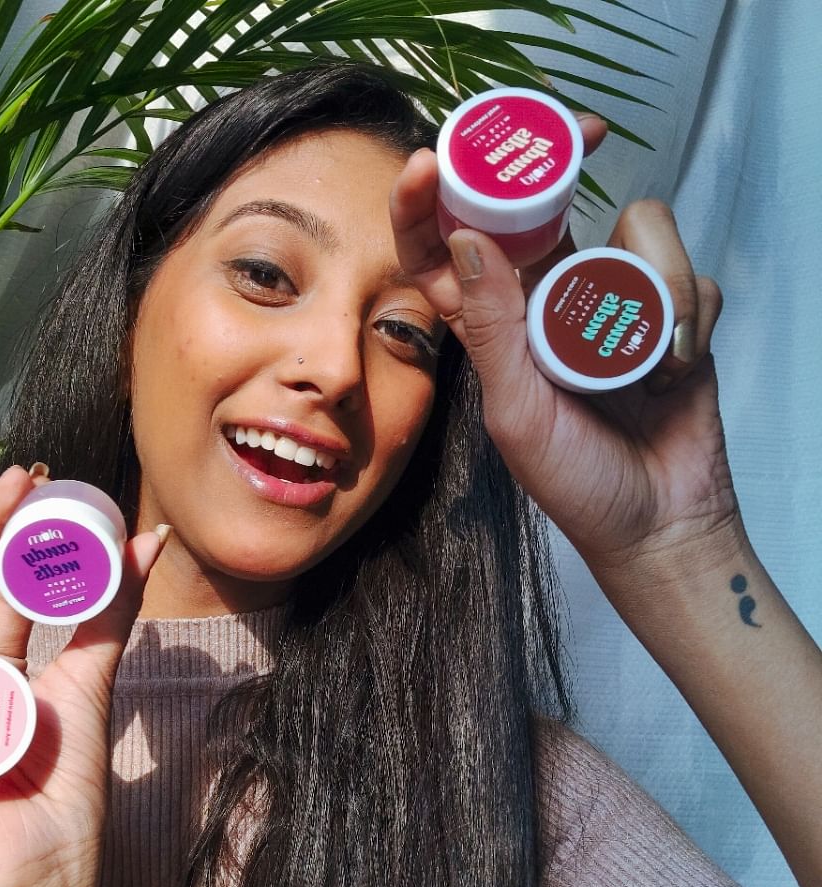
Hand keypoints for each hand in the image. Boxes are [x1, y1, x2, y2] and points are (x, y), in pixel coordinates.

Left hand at [391, 133, 733, 573]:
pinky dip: (689, 314)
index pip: (445, 249)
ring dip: (654, 281)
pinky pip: (686, 270)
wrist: (660, 522)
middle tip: (586, 134)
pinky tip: (676, 366)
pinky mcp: (669, 310)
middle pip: (541, 206)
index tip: (433, 162)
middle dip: (558, 164)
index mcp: (491, 326)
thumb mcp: (517, 410)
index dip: (429, 201)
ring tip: (651, 359)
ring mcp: (611, 301)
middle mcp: (546, 302)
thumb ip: (492, 327)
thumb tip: (466, 239)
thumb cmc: (576, 481)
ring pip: (632, 227)